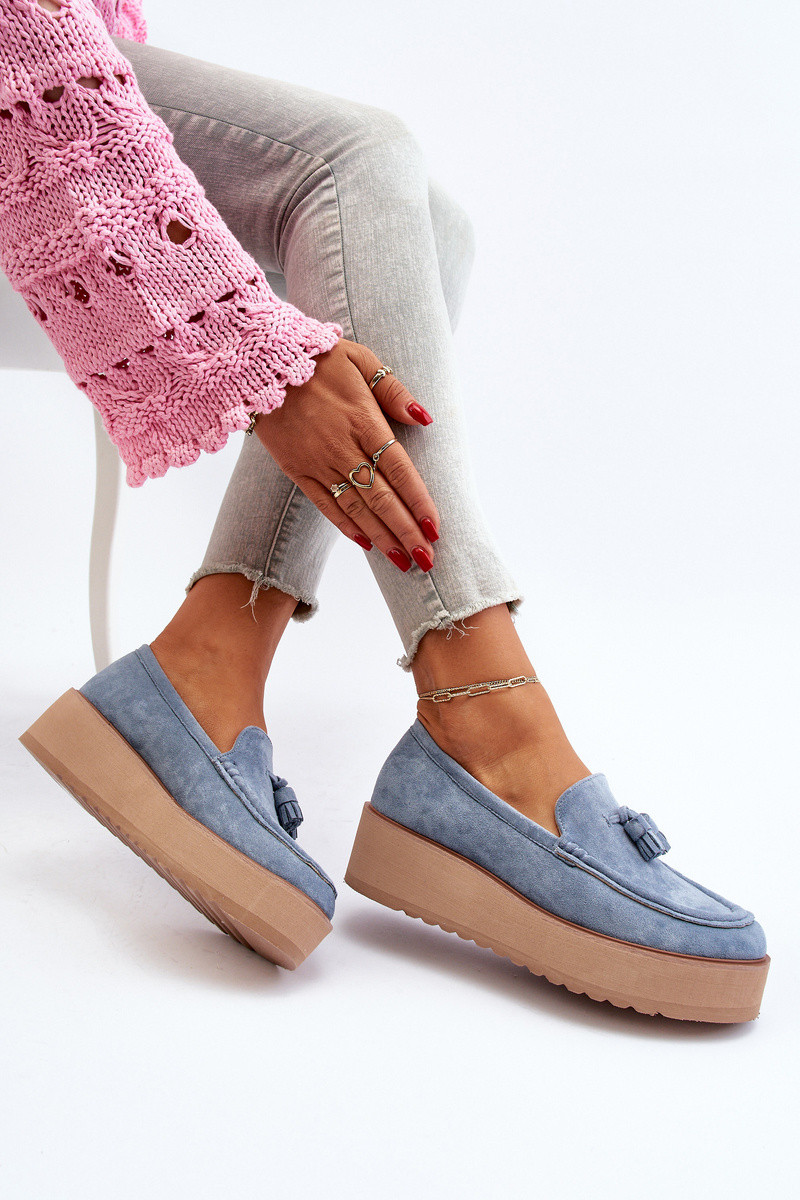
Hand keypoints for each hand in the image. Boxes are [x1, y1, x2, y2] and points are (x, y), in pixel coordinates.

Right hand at [253, 338, 439, 571]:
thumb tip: (424, 418)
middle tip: (427, 558)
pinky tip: (366, 544)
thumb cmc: (317, 359)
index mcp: (364, 420)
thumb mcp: (361, 360)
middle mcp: (343, 447)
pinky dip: (347, 526)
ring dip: (382, 537)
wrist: (260, 363)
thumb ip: (394, 391)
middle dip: (406, 531)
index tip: (436, 527)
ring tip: (403, 561)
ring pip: (356, 508)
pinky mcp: (297, 470)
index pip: (399, 470)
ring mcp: (318, 463)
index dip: (419, 501)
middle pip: (382, 498)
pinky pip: (325, 505)